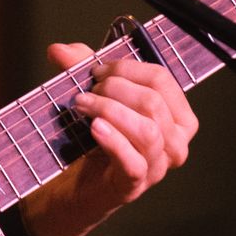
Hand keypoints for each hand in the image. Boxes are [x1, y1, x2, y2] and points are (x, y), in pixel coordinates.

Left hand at [19, 43, 198, 235]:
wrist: (75, 186)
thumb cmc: (94, 138)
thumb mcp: (92, 95)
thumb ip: (79, 68)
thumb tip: (59, 50)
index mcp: (175, 116)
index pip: (162, 79)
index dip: (126, 68)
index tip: (96, 71)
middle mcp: (175, 143)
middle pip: (153, 102)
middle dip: (115, 88)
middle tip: (87, 92)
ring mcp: (158, 167)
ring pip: (148, 131)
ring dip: (109, 110)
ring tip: (82, 105)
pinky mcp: (134, 185)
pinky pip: (134, 161)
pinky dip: (113, 140)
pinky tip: (94, 127)